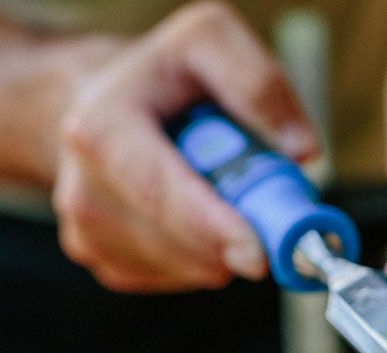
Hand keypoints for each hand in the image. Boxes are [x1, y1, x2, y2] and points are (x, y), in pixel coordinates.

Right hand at [53, 2, 317, 291]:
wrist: (95, 101)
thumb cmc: (162, 75)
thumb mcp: (209, 41)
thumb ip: (259, 84)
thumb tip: (302, 150)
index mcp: (102, 128)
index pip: (159, 192)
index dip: (212, 229)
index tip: (259, 256)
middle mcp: (83, 186)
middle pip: (173, 242)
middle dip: (231, 243)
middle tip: (272, 225)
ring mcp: (85, 231)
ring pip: (181, 268)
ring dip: (219, 248)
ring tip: (221, 196)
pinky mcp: (100, 259)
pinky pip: (172, 277)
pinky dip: (200, 256)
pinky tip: (196, 217)